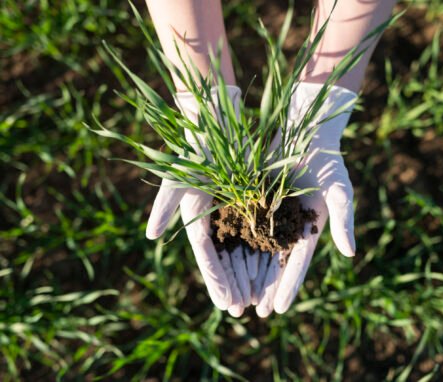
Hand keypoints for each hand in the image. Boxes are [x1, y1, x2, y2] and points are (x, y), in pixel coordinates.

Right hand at [146, 86, 252, 314]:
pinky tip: (272, 267)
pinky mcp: (250, 201)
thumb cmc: (195, 147)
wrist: (215, 120)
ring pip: (242, 249)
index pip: (207, 256)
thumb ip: (165, 206)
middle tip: (242, 311)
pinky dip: (263, 249)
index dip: (215, 281)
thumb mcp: (179, 176)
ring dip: (248, 274)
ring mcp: (232, 211)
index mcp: (196, 217)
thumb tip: (150, 236)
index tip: (226, 304)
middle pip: (225, 259)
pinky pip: (258, 230)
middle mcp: (214, 218)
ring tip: (256, 298)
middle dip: (232, 284)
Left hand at [253, 82, 357, 316]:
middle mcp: (288, 226)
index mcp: (310, 229)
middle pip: (273, 263)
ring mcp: (269, 214)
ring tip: (238, 295)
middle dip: (266, 288)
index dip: (289, 287)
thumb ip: (344, 221)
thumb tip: (350, 254)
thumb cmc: (328, 160)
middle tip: (254, 313)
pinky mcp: (253, 199)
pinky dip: (234, 244)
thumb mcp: (340, 191)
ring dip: (247, 272)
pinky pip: (241, 225)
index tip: (279, 310)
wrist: (306, 129)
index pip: (297, 264)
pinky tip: (223, 260)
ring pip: (255, 249)